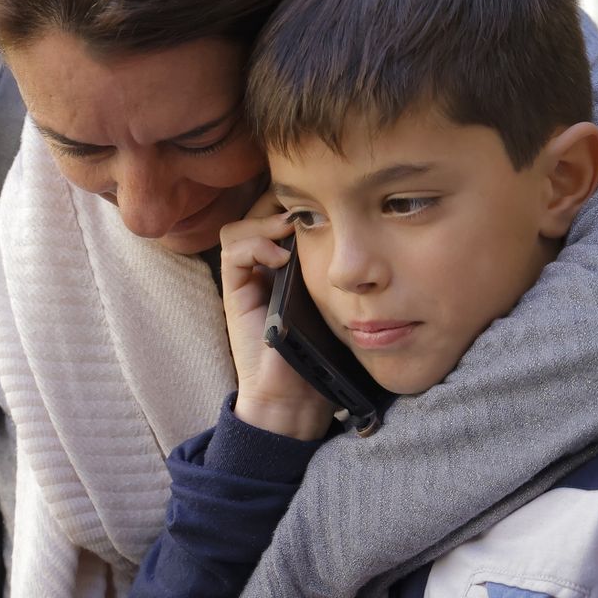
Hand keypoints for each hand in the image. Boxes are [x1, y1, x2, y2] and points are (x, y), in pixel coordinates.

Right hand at [220, 199, 333, 439]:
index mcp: (287, 266)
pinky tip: (279, 257)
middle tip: (307, 206)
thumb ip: (341, 271)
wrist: (296, 397)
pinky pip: (232, 250)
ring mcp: (245, 279)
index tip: (326, 200)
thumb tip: (364, 238)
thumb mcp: (340, 302)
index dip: (298, 200)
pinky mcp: (234, 292)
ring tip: (292, 229)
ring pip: (240, 226)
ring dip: (265, 220)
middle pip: (258, 211)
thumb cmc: (324, 354)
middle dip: (279, 202)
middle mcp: (262, 267)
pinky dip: (254, 244)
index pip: (281, 213)